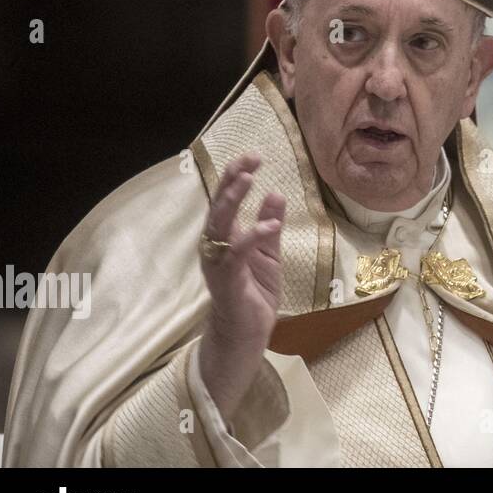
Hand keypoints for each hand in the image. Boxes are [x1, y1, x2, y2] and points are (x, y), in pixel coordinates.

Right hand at [197, 153, 284, 419]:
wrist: (245, 336)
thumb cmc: (253, 294)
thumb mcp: (268, 255)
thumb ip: (269, 226)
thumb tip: (276, 193)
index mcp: (225, 238)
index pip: (226, 200)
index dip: (236, 176)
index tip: (253, 155)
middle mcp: (215, 247)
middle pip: (218, 206)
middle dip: (232, 179)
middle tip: (250, 158)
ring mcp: (218, 264)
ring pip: (218, 225)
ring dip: (233, 201)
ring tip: (250, 179)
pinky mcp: (226, 282)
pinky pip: (235, 255)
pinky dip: (251, 237)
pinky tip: (268, 225)